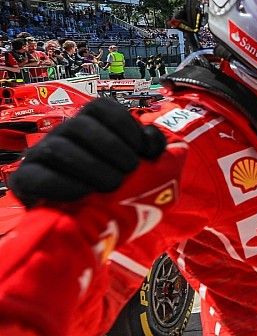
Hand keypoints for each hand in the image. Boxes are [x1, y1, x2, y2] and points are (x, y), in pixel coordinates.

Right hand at [9, 98, 166, 207]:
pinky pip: (36, 177)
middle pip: (80, 124)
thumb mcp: (146, 169)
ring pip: (57, 148)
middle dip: (111, 147)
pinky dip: (62, 185)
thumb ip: (153, 149)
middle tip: (128, 171)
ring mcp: (41, 155)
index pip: (101, 107)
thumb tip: (152, 142)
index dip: (124, 125)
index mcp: (92, 125)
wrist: (94, 227)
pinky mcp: (25, 181)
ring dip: (90, 167)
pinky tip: (84, 195)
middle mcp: (64, 134)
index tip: (140, 150)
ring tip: (112, 186)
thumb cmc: (122, 191)